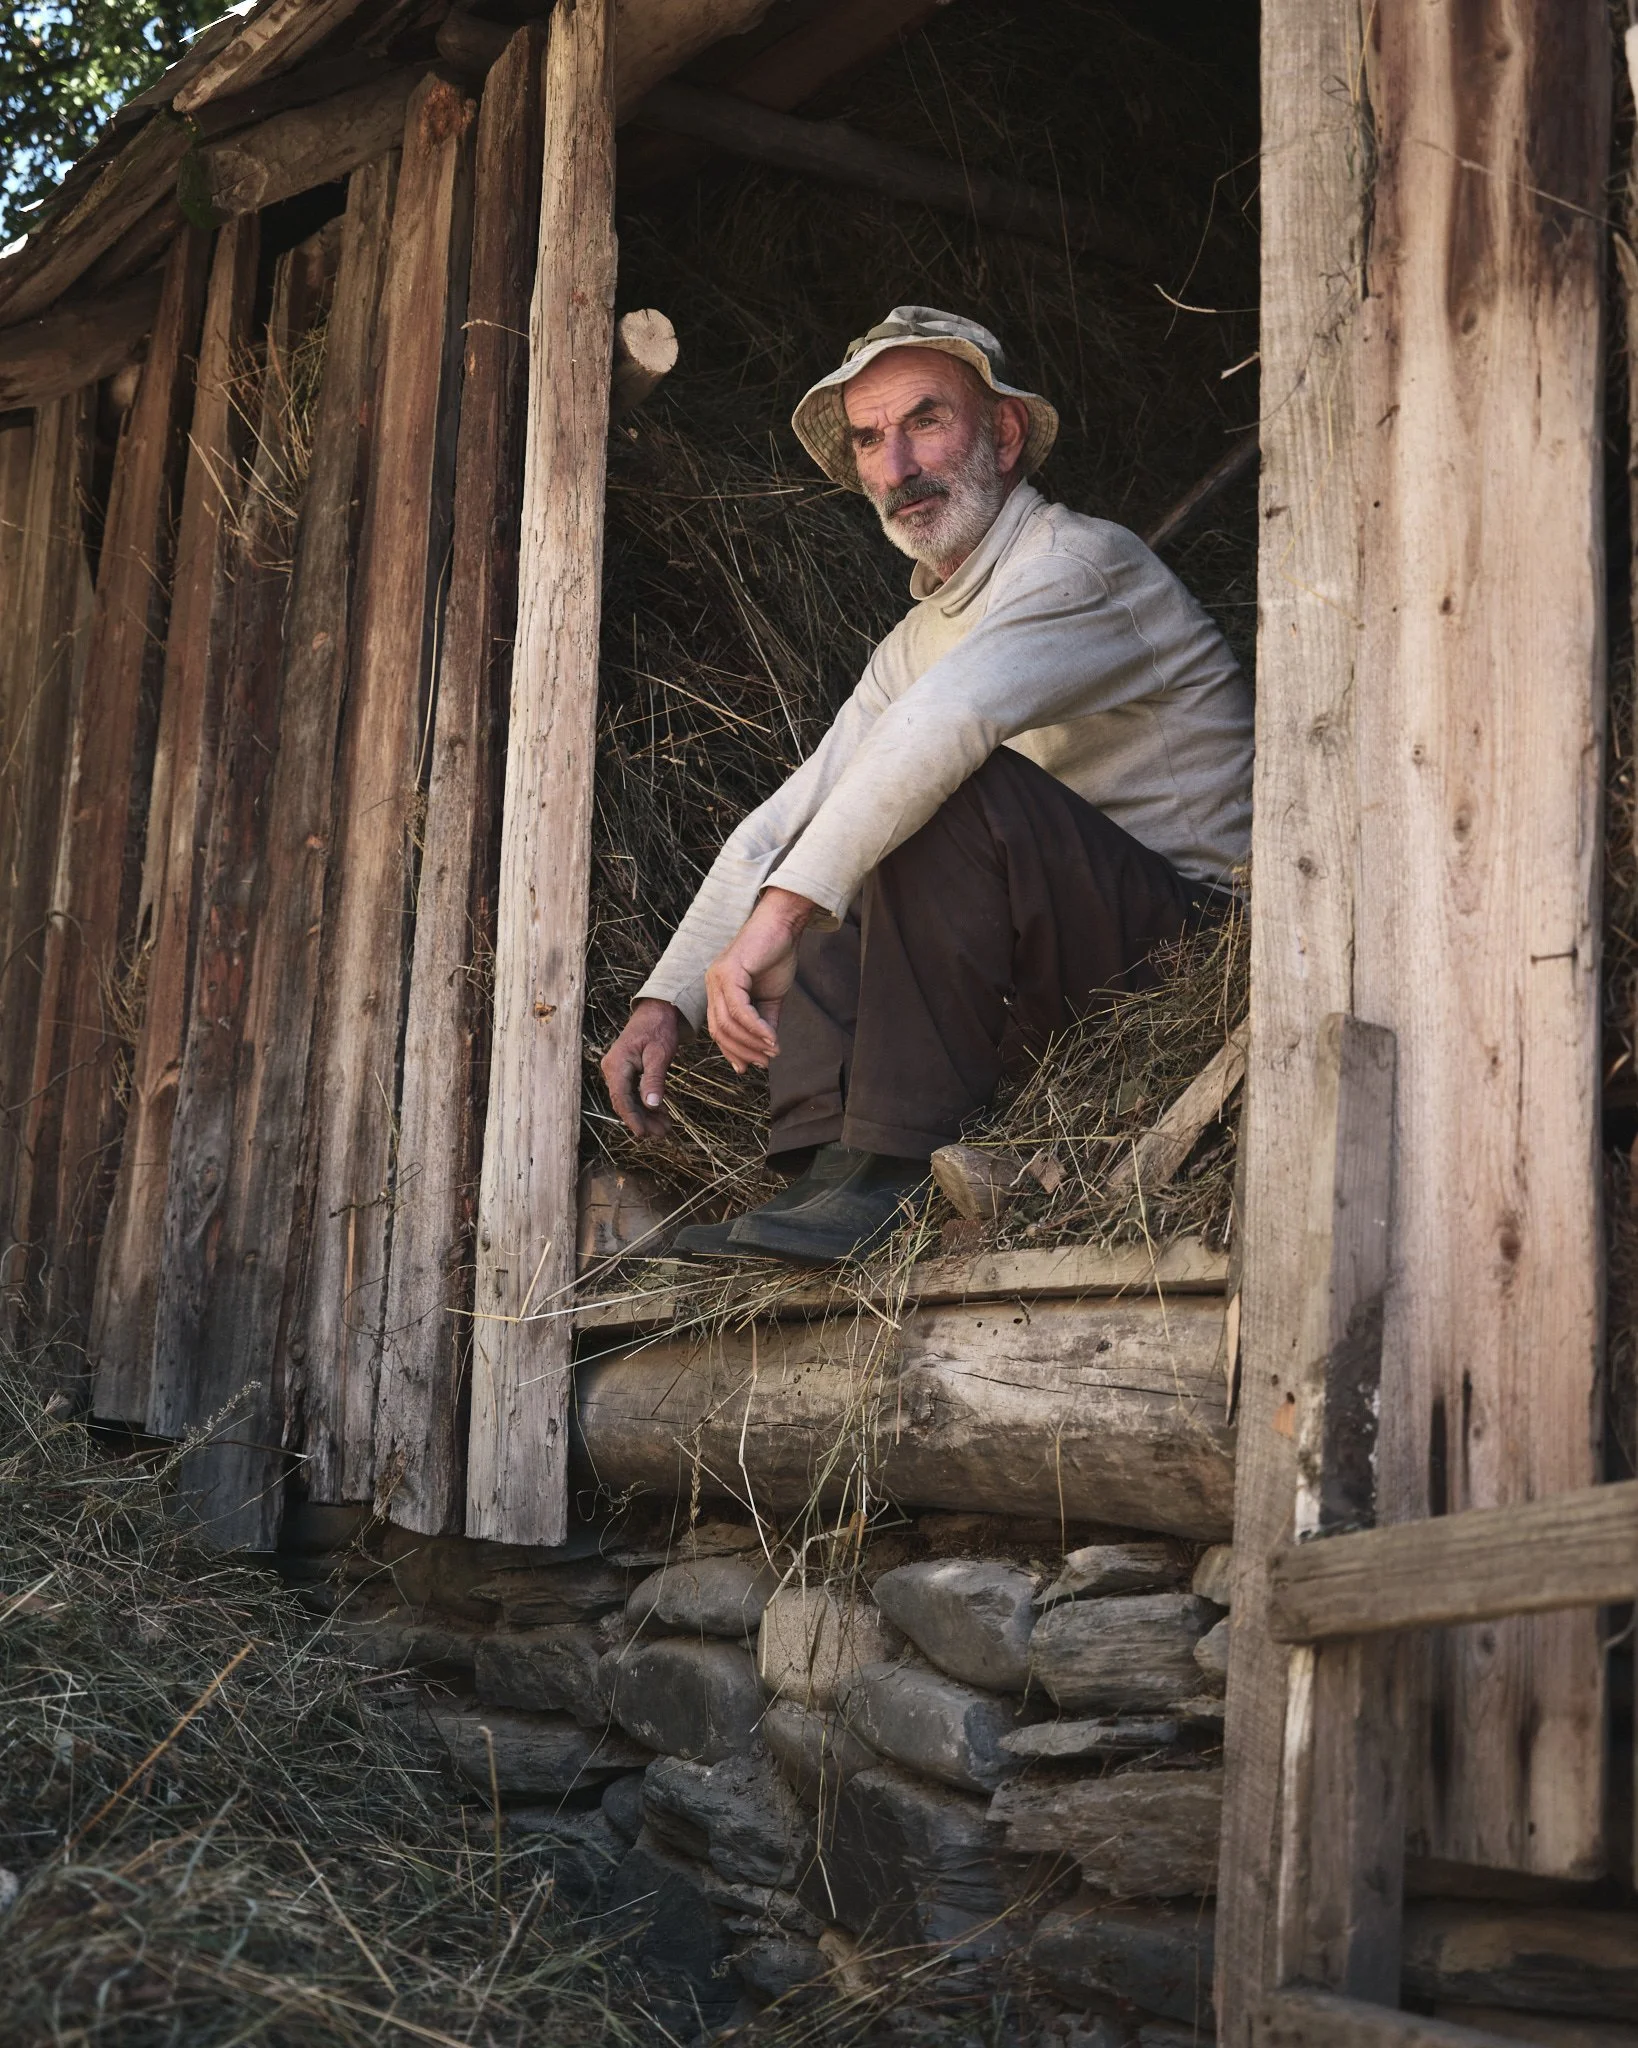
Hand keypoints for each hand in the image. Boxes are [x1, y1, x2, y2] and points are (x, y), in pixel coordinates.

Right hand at [601, 998, 680, 1138]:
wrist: (657, 1010)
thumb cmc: (658, 1028)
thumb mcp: (659, 1054)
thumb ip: (654, 1079)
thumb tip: (651, 1105)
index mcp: (617, 1065)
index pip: (621, 1099)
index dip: (632, 1119)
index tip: (644, 1134)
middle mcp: (612, 1069)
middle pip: (624, 1103)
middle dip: (642, 1120)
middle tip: (662, 1134)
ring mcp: (618, 1071)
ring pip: (629, 1100)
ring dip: (646, 1115)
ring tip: (664, 1128)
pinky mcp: (626, 1072)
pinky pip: (633, 1093)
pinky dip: (646, 1104)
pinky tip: (660, 1114)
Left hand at [705, 888, 814, 1072]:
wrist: (784, 924)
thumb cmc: (776, 954)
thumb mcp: (770, 997)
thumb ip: (765, 1022)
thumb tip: (768, 1050)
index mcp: (718, 990)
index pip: (718, 1029)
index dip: (733, 1051)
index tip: (750, 1066)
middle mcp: (712, 984)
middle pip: (719, 1030)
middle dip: (743, 1051)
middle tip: (765, 1062)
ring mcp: (718, 978)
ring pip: (729, 1023)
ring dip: (752, 1042)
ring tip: (773, 1051)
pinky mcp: (730, 972)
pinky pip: (740, 1010)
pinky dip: (757, 1028)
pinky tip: (771, 1038)